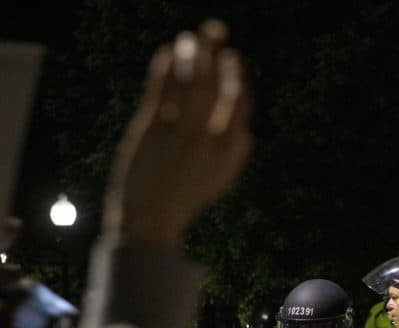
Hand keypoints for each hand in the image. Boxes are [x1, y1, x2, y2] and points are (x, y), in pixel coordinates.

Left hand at [104, 20, 251, 250]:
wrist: (150, 222)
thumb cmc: (184, 198)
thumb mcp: (218, 178)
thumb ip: (231, 152)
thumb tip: (244, 131)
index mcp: (232, 153)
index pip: (241, 106)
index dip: (238, 79)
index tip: (234, 60)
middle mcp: (211, 141)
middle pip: (220, 87)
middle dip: (220, 55)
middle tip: (215, 32)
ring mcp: (183, 134)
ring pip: (194, 82)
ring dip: (195, 54)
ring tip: (191, 36)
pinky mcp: (153, 130)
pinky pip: (163, 89)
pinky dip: (167, 66)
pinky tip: (169, 51)